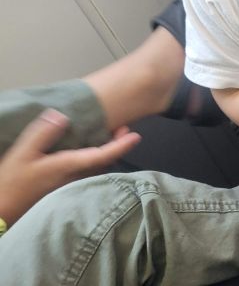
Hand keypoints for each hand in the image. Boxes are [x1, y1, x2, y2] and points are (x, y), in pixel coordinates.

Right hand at [0, 109, 140, 226]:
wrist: (1, 211)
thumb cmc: (12, 182)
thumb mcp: (23, 153)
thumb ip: (42, 133)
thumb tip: (62, 116)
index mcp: (70, 166)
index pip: (104, 155)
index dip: (121, 145)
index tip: (136, 135)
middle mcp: (76, 177)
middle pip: (105, 162)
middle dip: (117, 146)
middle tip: (123, 129)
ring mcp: (72, 185)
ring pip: (98, 168)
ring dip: (107, 152)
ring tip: (110, 136)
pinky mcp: (66, 190)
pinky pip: (88, 173)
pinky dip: (95, 159)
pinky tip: (88, 152)